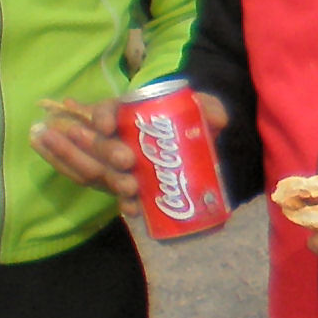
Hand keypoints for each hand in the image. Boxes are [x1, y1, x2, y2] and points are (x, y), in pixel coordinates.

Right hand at [30, 89, 226, 202]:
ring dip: (113, 180)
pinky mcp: (122, 189)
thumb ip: (208, 108)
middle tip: (126, 160)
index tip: (107, 126)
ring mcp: (111, 166)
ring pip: (99, 172)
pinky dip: (125, 203)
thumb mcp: (196, 110)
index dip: (101, 117)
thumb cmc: (188, 122)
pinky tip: (134, 209)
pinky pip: (117, 197)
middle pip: (98, 145)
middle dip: (107, 152)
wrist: (188, 150)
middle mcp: (111, 140)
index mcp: (123, 115)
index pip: (103, 111)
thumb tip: (219, 120)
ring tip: (130, 188)